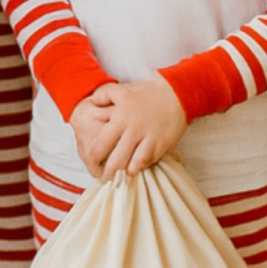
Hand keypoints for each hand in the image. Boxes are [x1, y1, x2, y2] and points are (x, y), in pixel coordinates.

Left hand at [70, 77, 186, 180]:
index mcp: (119, 118)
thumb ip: (103, 95)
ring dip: (124, 174)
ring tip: (118, 178)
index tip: (91, 163)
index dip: (93, 157)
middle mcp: (132, 131)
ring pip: (133, 165)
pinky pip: (148, 162)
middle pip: (116, 159)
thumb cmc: (145, 92)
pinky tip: (133, 170)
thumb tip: (91, 103)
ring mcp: (147, 140)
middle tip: (103, 177)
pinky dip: (140, 168)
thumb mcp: (121, 89)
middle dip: (108, 172)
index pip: (101, 143)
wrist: (175, 94)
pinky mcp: (160, 145)